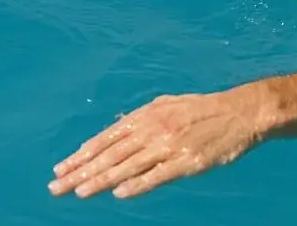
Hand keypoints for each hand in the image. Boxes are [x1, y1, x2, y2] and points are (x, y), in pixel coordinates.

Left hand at [48, 89, 260, 199]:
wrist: (240, 113)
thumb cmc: (204, 110)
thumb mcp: (170, 104)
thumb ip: (144, 116)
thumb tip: (117, 125)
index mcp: (149, 114)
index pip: (107, 137)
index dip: (82, 154)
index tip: (61, 169)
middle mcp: (155, 128)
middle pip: (111, 153)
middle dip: (81, 171)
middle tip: (56, 186)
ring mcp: (169, 145)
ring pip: (127, 166)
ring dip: (100, 180)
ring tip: (78, 192)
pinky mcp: (186, 162)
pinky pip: (156, 176)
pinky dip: (136, 184)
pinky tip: (118, 193)